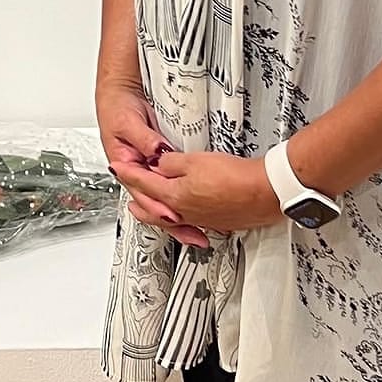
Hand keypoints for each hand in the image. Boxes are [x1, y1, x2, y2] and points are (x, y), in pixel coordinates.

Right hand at [96, 72, 208, 249]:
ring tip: (199, 233)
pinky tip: (195, 209)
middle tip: (195, 235)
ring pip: (163, 200)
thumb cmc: (118, 107)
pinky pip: (169, 188)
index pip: (143, 193)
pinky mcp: (157, 165)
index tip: (174, 216)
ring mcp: (147, 170)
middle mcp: (136, 172)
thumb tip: (158, 154)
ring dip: (180, 218)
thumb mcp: (130, 123)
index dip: (159, 206)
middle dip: (174, 223)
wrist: (118, 93)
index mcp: (125, 166)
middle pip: (155, 204)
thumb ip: (145, 140)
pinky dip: (181, 201)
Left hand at [120, 147, 279, 248]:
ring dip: (154, 209)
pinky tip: (180, 214)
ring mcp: (199, 219)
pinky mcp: (215, 221)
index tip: (118, 167)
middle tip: (127, 192)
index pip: (143, 183)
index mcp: (174, 196)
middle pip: (150, 207)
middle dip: (137, 197)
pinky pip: (186, 221)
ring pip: (167, 217)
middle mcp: (183, 213)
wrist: (264, 192)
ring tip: (147, 205)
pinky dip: (175, 217)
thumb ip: (171, 163)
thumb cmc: (234, 178)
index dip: (128, 173)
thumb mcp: (194, 160)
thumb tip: (158, 164)